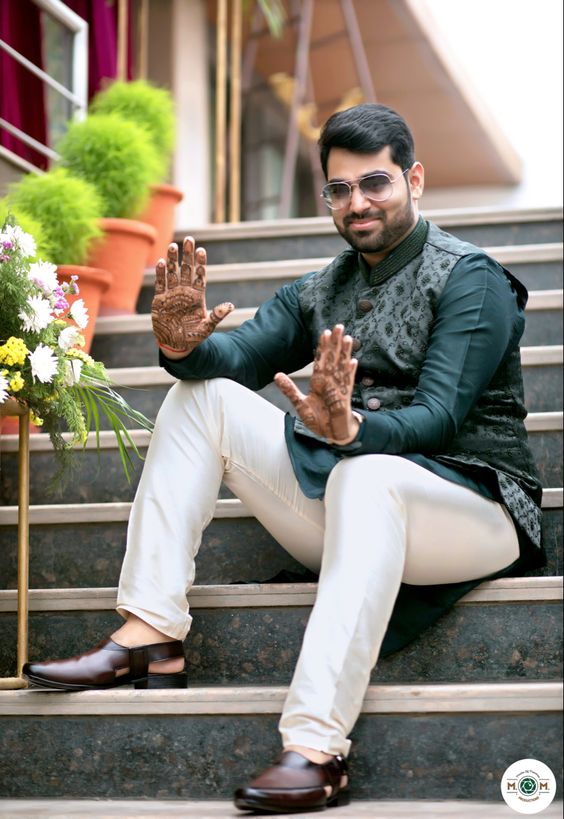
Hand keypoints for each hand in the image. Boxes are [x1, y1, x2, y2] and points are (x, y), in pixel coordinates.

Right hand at [151, 236, 233, 356]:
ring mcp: (172, 294)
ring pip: (172, 273)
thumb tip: (231, 306)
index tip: (202, 250)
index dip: (201, 263)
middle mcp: (185, 292)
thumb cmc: (193, 337)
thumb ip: (216, 316)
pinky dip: (160, 274)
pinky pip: (160, 284)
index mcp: (197, 296)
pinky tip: (161, 262)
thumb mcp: (207, 328)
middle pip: (187, 270)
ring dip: (172, 260)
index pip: (200, 276)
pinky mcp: (160, 300)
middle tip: (189, 239)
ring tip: (173, 246)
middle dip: (188, 255)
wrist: (176, 345)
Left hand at [275, 324, 359, 444]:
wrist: (331, 434)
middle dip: (335, 343)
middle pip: (332, 359)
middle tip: (338, 326)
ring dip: (344, 353)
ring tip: (348, 338)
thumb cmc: (318, 419)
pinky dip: (350, 374)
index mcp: (318, 382)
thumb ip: (289, 389)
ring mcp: (338, 389)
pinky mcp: (344, 399)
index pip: (320, 361)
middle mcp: (329, 383)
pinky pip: (347, 384)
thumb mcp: (299, 404)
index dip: (322, 347)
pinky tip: (353, 362)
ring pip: (341, 367)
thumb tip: (276, 374)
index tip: (324, 333)